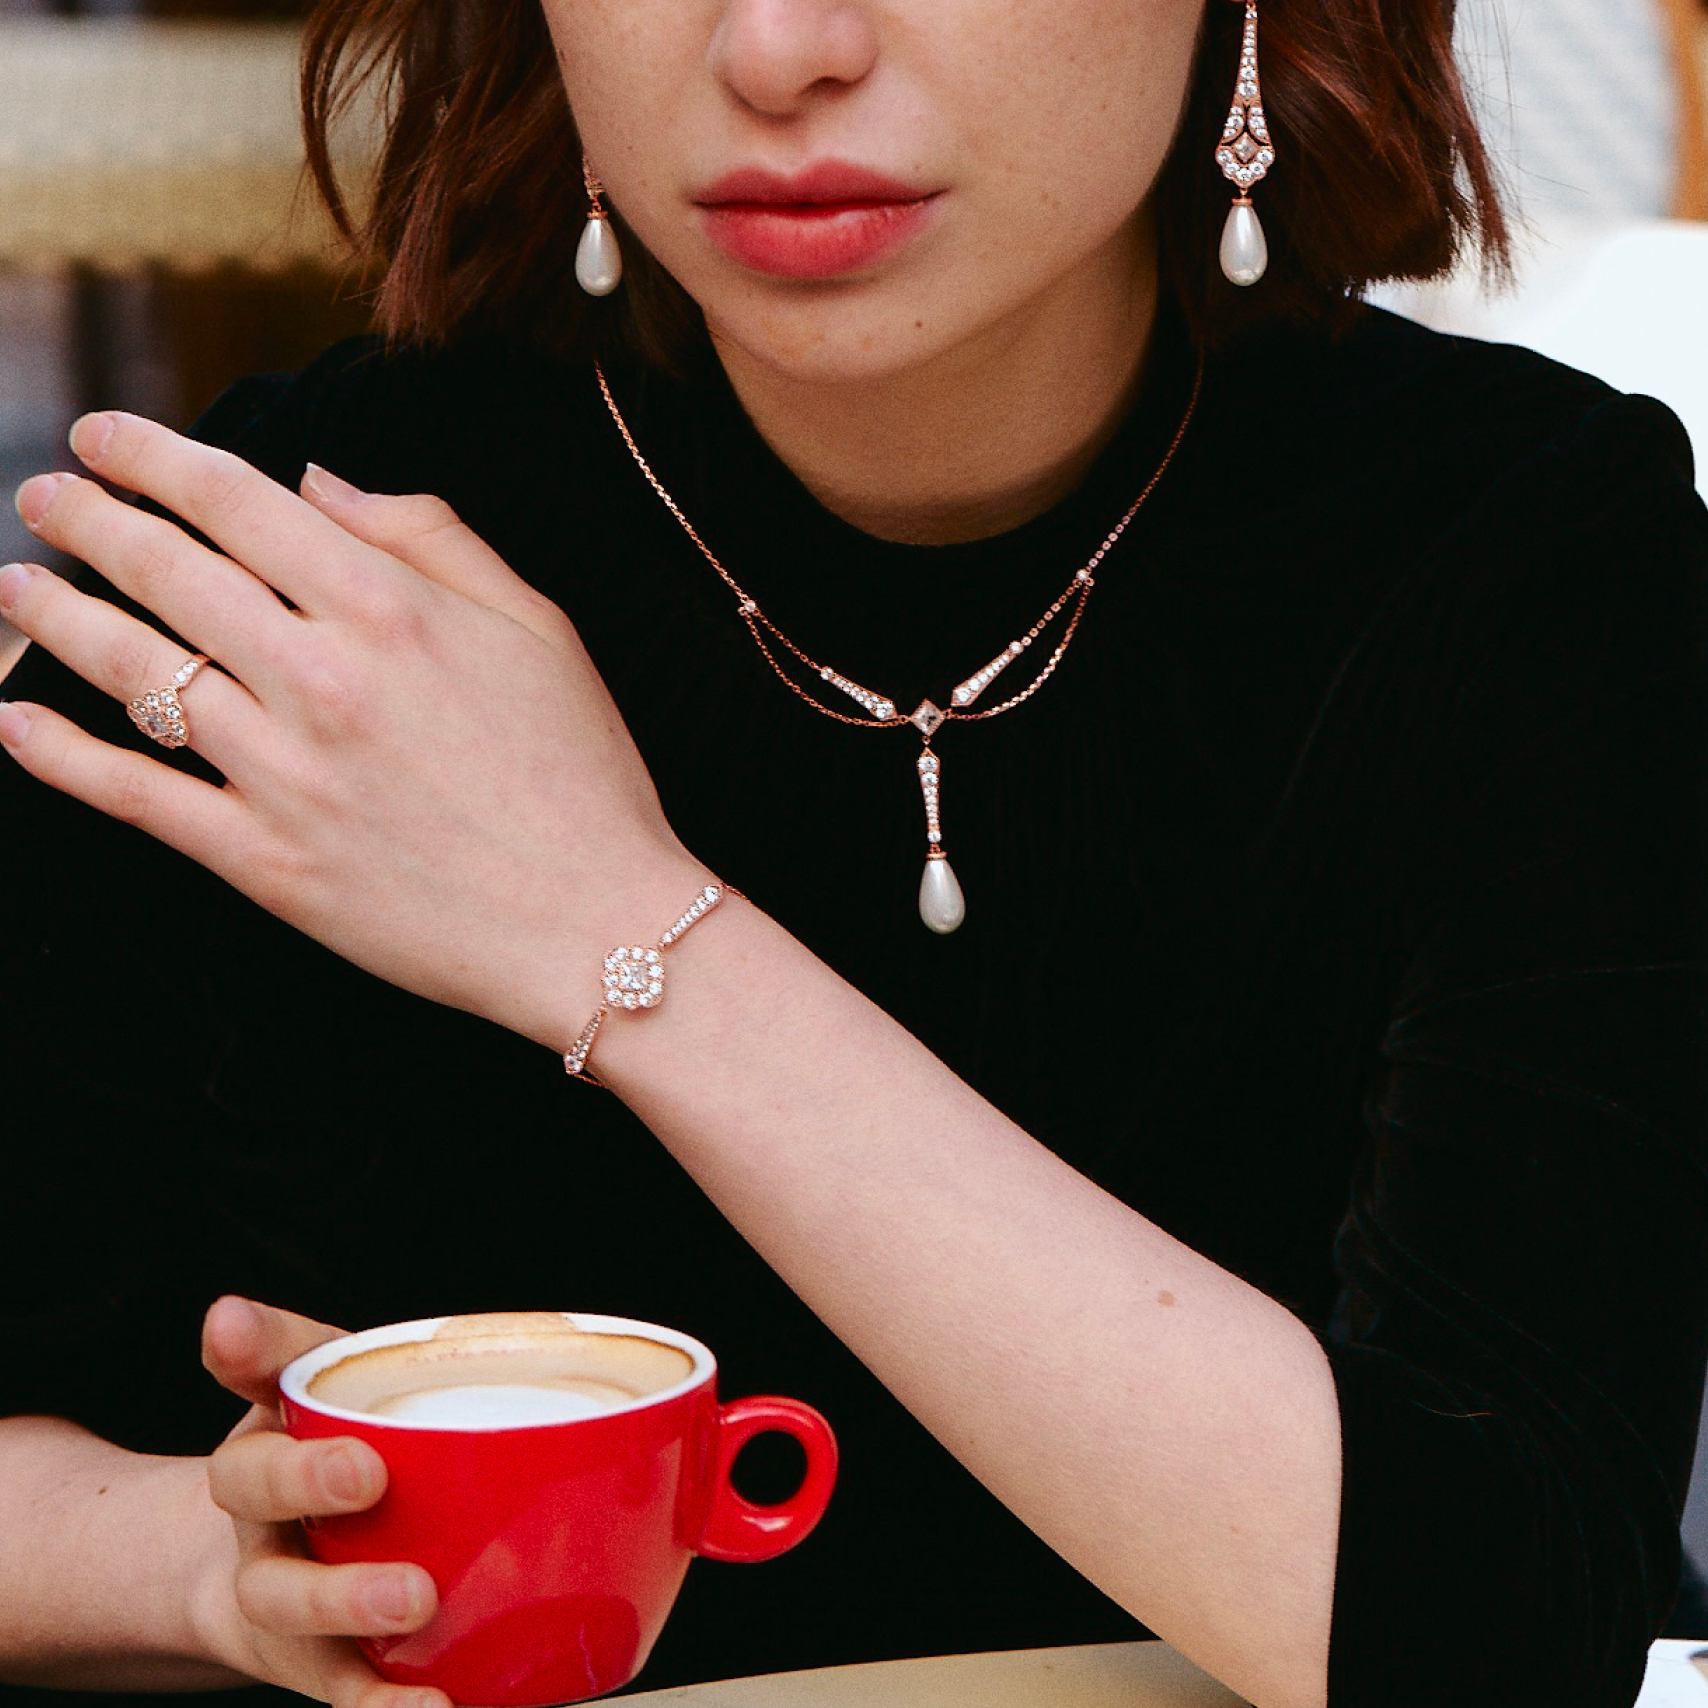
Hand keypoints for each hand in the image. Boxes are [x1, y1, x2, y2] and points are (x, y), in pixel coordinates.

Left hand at [0, 414, 708, 1048]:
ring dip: (54, 617)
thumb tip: (318, 481)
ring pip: (133, 672)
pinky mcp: (265, 862)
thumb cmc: (581, 771)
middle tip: (44, 497)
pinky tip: (15, 721)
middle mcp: (321, 677)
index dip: (152, 457)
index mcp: (389, 608)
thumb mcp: (538, 626)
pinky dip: (60, 756)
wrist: (594, 922)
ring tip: (14, 585)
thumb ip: (431, 536)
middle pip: (166, 571)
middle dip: (88, 520)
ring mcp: (284, 773)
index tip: (103, 438)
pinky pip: (136, 796)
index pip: (237, 501)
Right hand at [192, 1296, 446, 1707]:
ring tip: (429, 1644)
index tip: (367, 1466)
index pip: (256, 1475)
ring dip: (368, 1651)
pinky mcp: (334, 1668)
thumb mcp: (298, 1380)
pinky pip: (357, 1696)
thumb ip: (273, 1348)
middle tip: (410, 1572)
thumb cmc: (312, 1439)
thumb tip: (223, 1314)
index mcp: (258, 1477)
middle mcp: (266, 1558)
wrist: (277, 1540)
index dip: (304, 1475)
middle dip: (341, 1587)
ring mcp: (299, 1621)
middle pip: (280, 1583)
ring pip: (315, 1645)